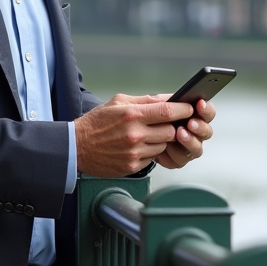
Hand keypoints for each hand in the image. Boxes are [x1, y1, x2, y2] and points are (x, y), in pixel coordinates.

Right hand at [74, 94, 194, 176]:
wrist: (76, 147)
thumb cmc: (96, 122)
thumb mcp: (118, 102)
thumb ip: (145, 100)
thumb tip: (169, 98)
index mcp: (132, 115)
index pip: (168, 112)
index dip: (183, 110)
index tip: (190, 108)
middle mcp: (135, 134)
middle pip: (171, 131)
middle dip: (172, 127)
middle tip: (167, 123)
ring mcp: (134, 152)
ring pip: (163, 146)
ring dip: (161, 140)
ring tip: (148, 134)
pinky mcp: (132, 166)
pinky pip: (152, 158)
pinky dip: (150, 152)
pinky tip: (138, 146)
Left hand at [154, 97, 215, 169]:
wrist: (136, 137)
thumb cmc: (150, 118)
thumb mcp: (156, 105)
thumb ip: (168, 102)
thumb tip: (178, 97)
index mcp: (194, 116)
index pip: (207, 112)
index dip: (206, 109)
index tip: (200, 104)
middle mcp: (194, 132)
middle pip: (207, 132)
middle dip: (200, 127)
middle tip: (191, 123)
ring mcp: (187, 147)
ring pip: (197, 149)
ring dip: (190, 141)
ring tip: (180, 134)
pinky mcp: (177, 159)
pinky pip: (181, 160)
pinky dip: (175, 154)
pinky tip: (167, 147)